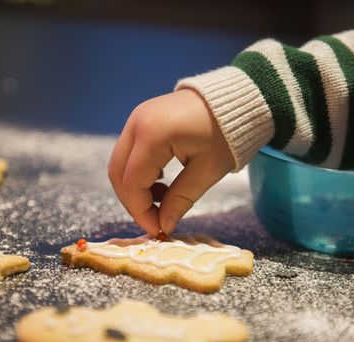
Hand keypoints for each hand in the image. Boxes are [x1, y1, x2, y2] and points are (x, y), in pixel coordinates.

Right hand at [108, 89, 233, 235]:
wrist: (235, 99)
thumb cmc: (226, 134)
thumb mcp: (206, 171)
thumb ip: (180, 200)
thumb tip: (163, 226)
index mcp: (152, 134)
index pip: (133, 183)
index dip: (141, 211)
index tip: (157, 230)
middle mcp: (136, 123)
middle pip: (118, 173)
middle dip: (133, 202)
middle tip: (156, 220)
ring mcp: (136, 118)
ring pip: (120, 164)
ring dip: (134, 188)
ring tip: (163, 201)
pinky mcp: (141, 119)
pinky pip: (129, 152)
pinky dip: (138, 172)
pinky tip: (161, 183)